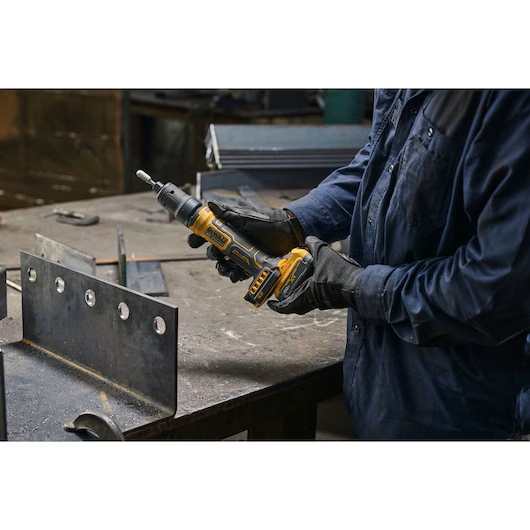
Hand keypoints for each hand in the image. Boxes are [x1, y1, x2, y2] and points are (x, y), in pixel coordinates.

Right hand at [188, 200, 305, 281]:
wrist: (286, 233)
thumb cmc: (264, 222)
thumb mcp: (244, 217)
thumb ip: (227, 213)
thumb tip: (209, 204)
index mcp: (227, 229)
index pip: (207, 234)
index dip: (197, 238)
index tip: (194, 242)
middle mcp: (231, 242)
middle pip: (213, 252)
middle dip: (212, 256)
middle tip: (216, 255)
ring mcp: (239, 254)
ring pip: (223, 265)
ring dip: (222, 269)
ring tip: (228, 270)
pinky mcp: (248, 265)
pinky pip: (237, 273)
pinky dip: (234, 276)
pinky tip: (236, 276)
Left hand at [267, 236, 363, 314]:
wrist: (361, 286)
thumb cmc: (340, 275)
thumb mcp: (324, 254)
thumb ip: (314, 245)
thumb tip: (308, 239)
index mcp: (307, 295)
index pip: (286, 306)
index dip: (276, 306)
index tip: (270, 303)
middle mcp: (315, 301)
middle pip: (297, 304)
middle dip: (289, 298)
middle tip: (285, 288)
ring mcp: (325, 302)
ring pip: (309, 300)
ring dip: (303, 291)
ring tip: (302, 278)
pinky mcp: (334, 299)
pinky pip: (320, 296)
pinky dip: (316, 288)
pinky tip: (320, 276)